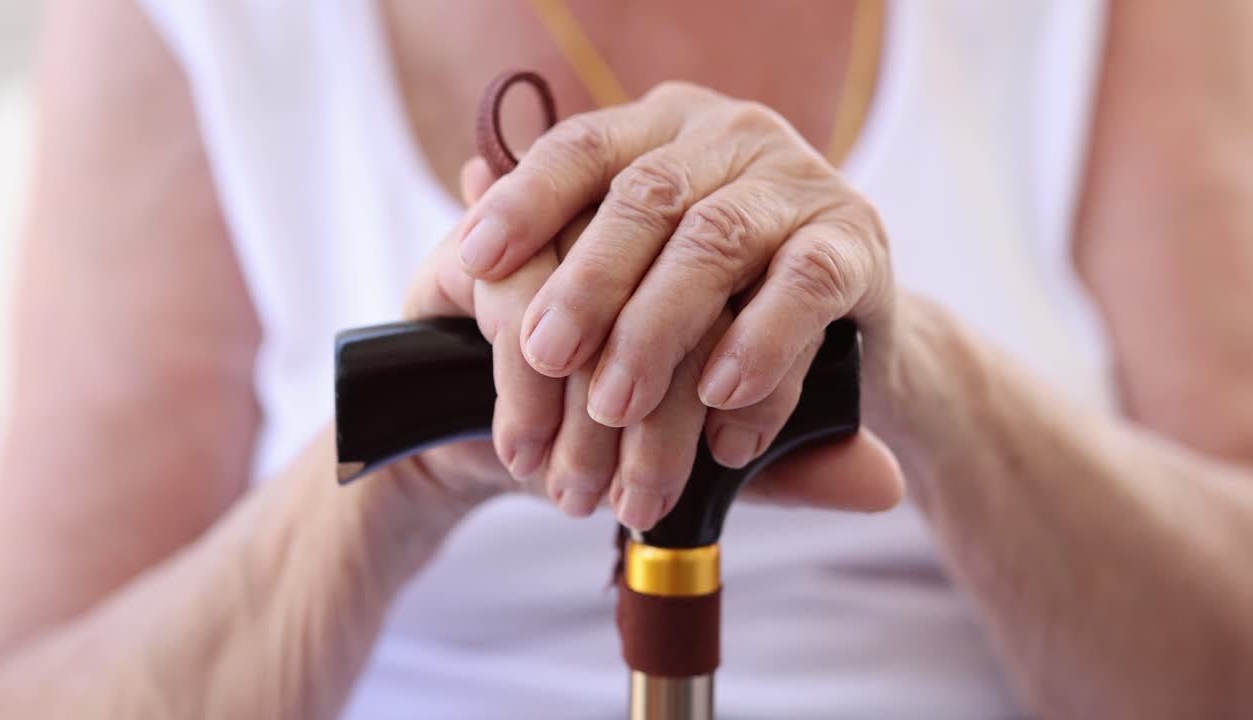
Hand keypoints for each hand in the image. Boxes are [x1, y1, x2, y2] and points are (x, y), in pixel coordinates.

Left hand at [418, 84, 904, 527]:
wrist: (850, 353)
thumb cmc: (721, 307)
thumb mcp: (640, 270)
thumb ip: (572, 231)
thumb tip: (468, 181)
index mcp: (666, 130)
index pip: (584, 147)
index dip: (526, 200)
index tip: (475, 261)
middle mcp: (733, 136)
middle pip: (645, 197)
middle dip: (587, 284)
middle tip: (542, 358)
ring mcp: (801, 182)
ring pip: (715, 241)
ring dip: (659, 330)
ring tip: (617, 406)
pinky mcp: (859, 241)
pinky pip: (805, 287)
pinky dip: (759, 345)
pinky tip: (721, 401)